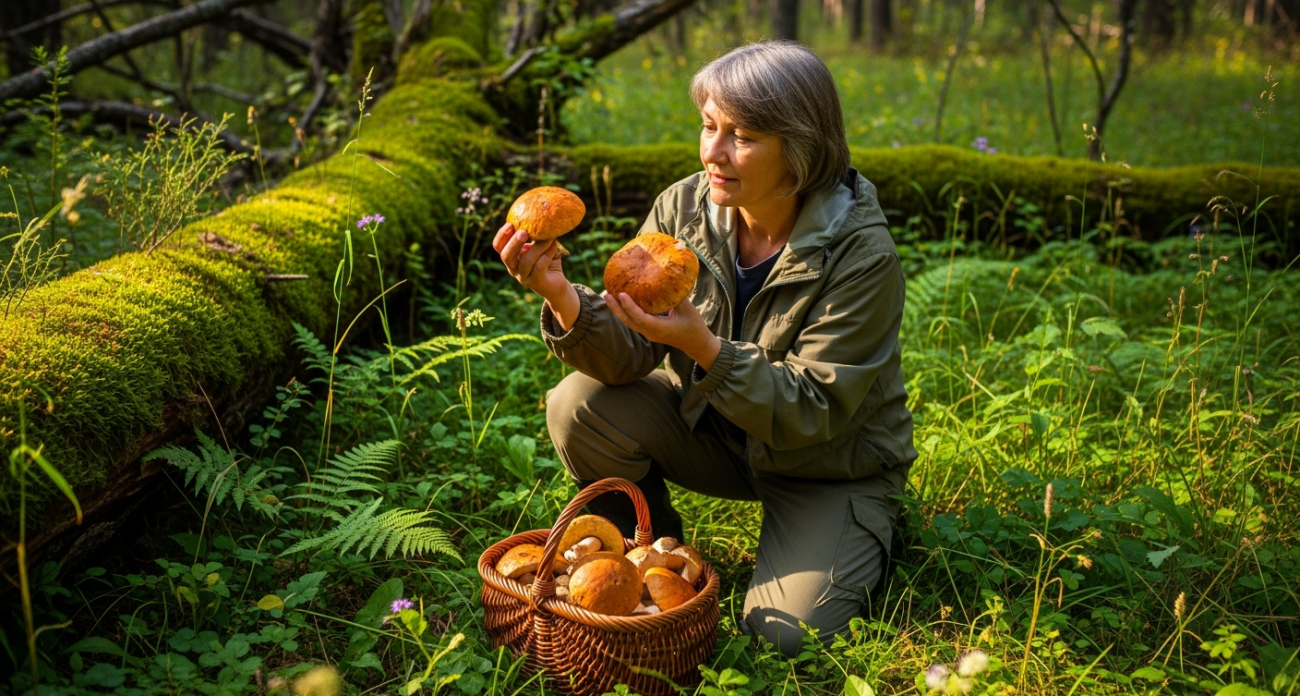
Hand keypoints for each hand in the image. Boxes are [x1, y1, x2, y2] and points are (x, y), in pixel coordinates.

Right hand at [493, 223, 580, 329]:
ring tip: (549, 237)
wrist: (557, 284)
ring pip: (525, 261)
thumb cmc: (546, 260)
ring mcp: (523, 277)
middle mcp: (513, 268)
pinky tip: (554, 245)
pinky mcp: (536, 282)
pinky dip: (547, 254)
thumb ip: (536, 234)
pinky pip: (539, 268)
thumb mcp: (539, 245)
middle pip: (506, 256)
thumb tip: (541, 211)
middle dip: (513, 243)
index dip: (501, 236)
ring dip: (537, 247)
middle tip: (523, 232)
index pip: (498, 246)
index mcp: (511, 257)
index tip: (510, 224)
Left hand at [605, 292, 721, 370]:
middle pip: (628, 321)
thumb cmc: (694, 326)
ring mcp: (649, 333)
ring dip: (618, 310)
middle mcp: (651, 332)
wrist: (697, 344)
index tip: (622, 295)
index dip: (630, 307)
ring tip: (609, 296)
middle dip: (616, 308)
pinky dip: (627, 312)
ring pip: (629, 322)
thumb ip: (677, 295)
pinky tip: (622, 301)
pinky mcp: (650, 331)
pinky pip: (634, 322)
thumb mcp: (688, 309)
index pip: (640, 318)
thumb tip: (669, 277)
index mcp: (660, 329)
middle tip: (606, 294)